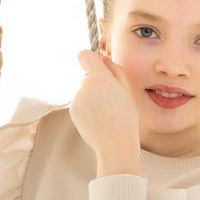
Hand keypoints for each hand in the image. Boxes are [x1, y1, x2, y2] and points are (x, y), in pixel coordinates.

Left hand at [70, 48, 141, 162]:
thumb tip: (103, 59)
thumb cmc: (126, 118)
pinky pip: (79, 103)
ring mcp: (77, 98)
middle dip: (95, 84)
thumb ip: (115, 71)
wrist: (115, 144)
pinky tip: (96, 119)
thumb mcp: (127, 91)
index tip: (95, 66)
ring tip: (104, 113)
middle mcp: (85, 86)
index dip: (89, 59)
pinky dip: (86, 109)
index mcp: (100, 78)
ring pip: (83, 91)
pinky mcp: (72, 110)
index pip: (84, 56)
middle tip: (110, 100)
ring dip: (91, 98)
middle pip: (86, 76)